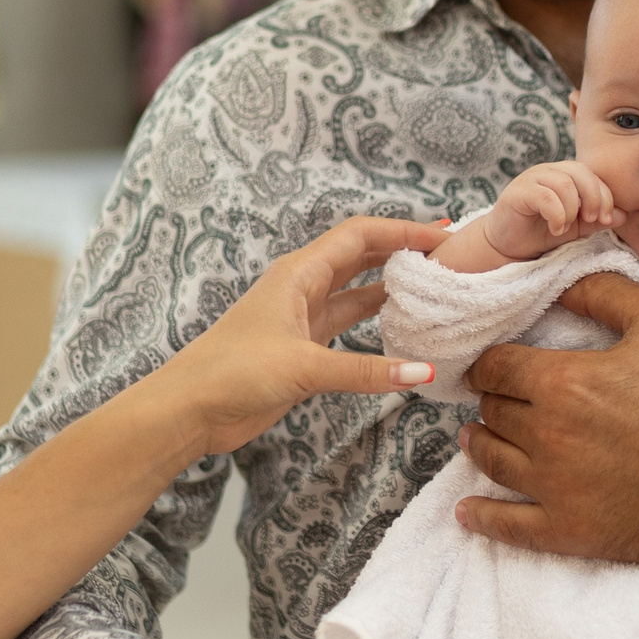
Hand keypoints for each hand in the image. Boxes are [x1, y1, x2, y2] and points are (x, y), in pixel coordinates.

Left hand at [160, 214, 449, 453]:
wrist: (190, 409)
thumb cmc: (233, 372)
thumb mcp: (303, 367)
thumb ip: (365, 370)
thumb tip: (422, 371)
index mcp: (298, 274)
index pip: (359, 236)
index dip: (402, 230)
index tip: (445, 235)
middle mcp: (302, 289)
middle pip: (361, 257)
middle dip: (402, 251)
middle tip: (448, 255)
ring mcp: (302, 319)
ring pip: (357, 292)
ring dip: (391, 286)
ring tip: (434, 285)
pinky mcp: (303, 349)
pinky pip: (349, 327)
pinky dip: (377, 325)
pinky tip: (403, 330)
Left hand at [455, 273, 638, 574]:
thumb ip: (603, 294)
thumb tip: (558, 286)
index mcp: (564, 383)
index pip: (496, 367)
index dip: (491, 363)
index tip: (494, 365)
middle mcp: (549, 436)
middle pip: (493, 413)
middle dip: (492, 401)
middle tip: (498, 399)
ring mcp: (556, 489)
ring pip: (492, 462)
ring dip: (480, 446)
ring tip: (478, 439)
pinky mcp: (570, 532)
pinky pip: (508, 527)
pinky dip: (482, 518)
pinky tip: (469, 513)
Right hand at [483, 160, 618, 260]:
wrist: (507, 245)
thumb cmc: (541, 232)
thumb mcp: (576, 228)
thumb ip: (597, 220)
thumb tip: (624, 215)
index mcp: (565, 175)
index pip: (593, 175)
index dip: (604, 196)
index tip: (604, 219)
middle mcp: (549, 172)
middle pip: (580, 172)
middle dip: (593, 197)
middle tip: (591, 220)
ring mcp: (532, 178)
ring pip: (564, 183)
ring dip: (572, 209)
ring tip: (567, 228)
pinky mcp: (518, 192)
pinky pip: (545, 196)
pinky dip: (557, 215)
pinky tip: (556, 229)